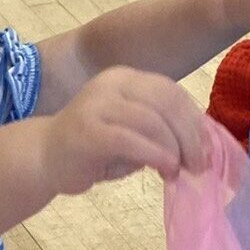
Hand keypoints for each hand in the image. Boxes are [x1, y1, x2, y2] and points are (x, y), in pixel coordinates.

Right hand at [44, 66, 208, 194]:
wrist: (43, 158)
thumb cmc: (93, 150)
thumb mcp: (133, 133)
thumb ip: (162, 131)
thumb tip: (201, 147)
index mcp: (125, 78)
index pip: (170, 92)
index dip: (194, 121)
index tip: (206, 150)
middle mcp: (112, 83)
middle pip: (166, 102)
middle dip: (190, 136)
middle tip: (198, 166)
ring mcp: (97, 103)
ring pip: (152, 120)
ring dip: (174, 148)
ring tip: (179, 171)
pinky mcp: (89, 130)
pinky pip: (132, 139)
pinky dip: (156, 155)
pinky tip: (165, 169)